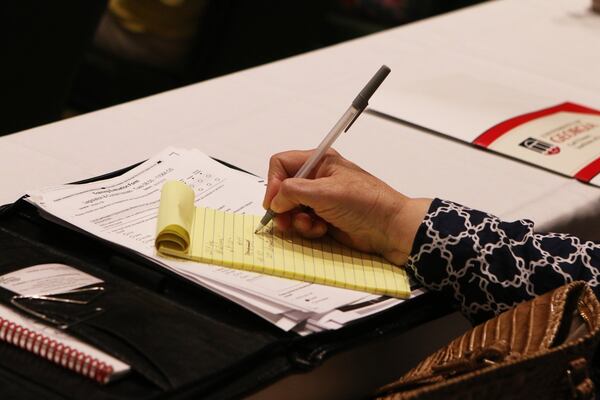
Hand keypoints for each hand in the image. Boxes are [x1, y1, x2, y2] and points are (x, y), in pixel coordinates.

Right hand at [262, 149, 431, 264]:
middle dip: (282, 206)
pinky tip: (321, 230)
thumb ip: (294, 191)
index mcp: (319, 162)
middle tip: (284, 219)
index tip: (274, 201)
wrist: (389, 228)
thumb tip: (275, 200)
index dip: (274, 182)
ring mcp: (320, 200)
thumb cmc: (367, 202)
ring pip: (291, 209)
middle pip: (283, 189)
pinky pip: (303, 223)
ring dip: (296, 220)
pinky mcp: (323, 218)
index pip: (282, 164)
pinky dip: (308, 229)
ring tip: (310, 225)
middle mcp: (317, 179)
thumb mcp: (326, 192)